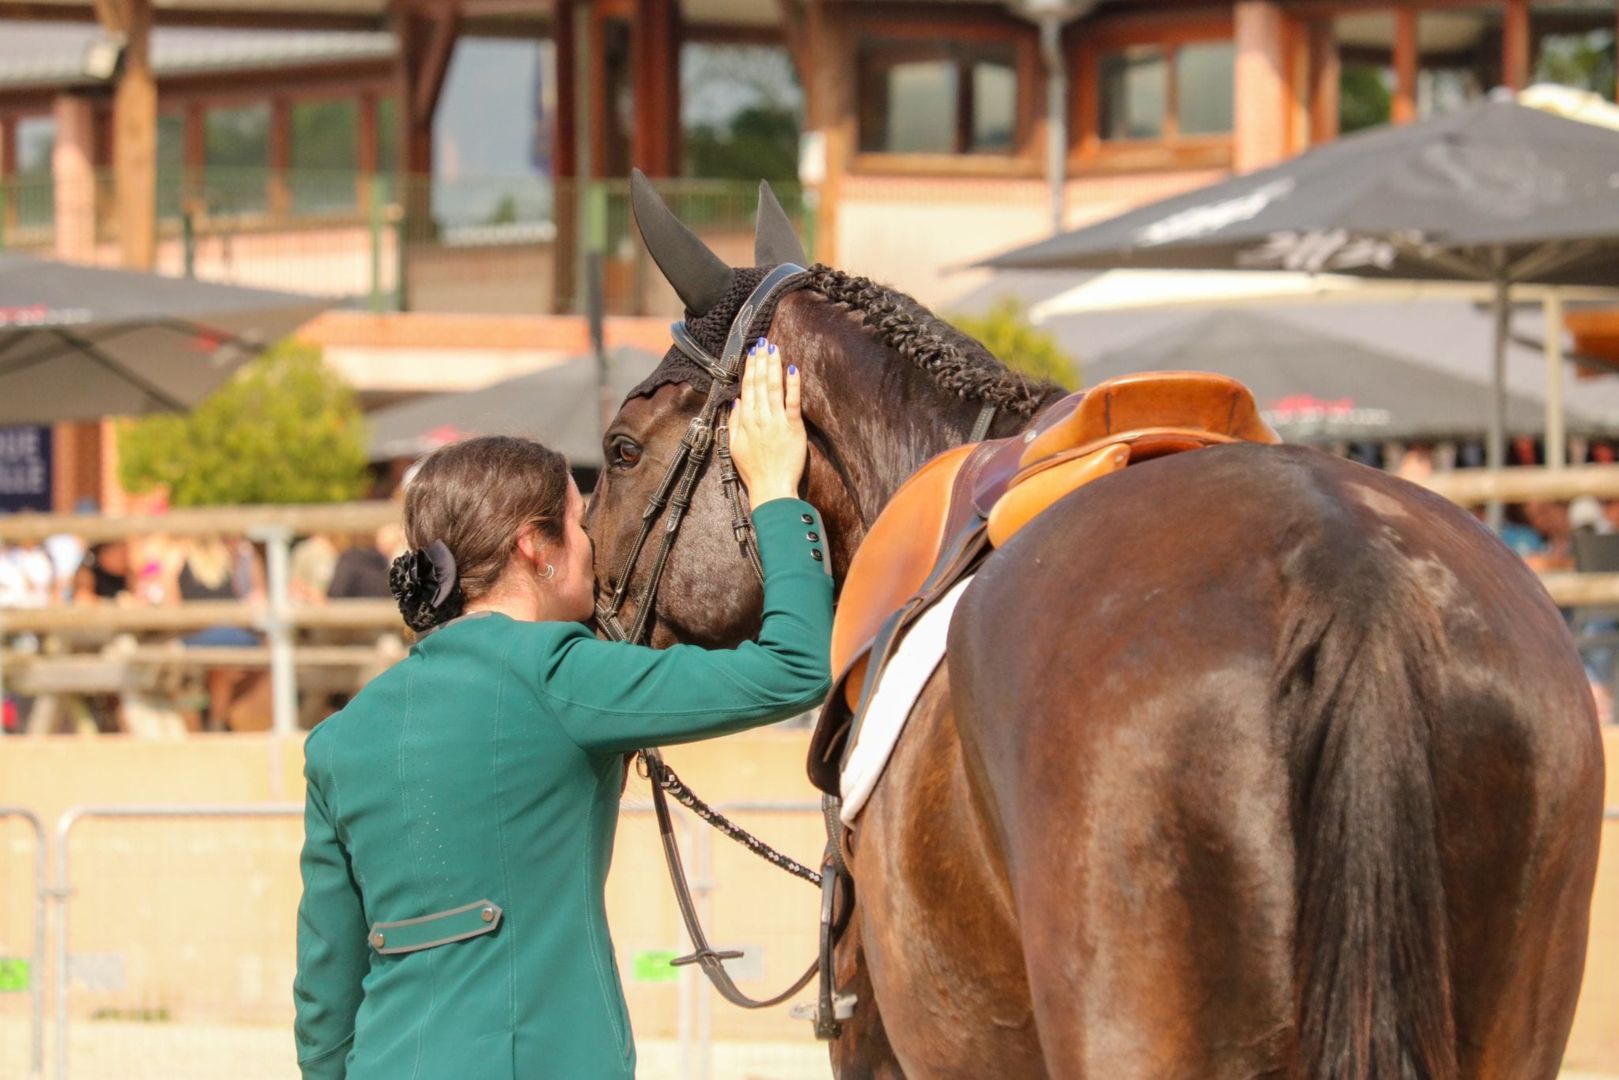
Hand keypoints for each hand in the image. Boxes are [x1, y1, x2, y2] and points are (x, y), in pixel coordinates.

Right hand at [729, 337, 805, 506]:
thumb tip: (736, 402)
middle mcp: (759, 418)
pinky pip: (792, 402)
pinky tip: (793, 370)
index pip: (747, 388)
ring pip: (773, 388)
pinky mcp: (793, 428)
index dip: (750, 369)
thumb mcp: (735, 447)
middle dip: (761, 361)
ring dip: (774, 366)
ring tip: (774, 349)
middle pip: (759, 383)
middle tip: (763, 343)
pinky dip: (792, 385)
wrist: (771, 489)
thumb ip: (734, 423)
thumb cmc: (753, 472)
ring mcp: (776, 421)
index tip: (752, 353)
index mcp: (745, 421)